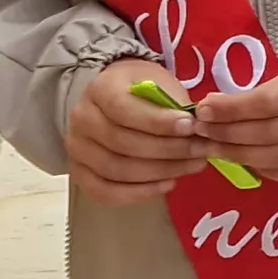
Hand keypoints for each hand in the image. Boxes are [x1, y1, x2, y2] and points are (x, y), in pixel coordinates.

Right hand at [66, 65, 214, 206]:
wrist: (115, 100)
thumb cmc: (143, 92)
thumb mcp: (160, 84)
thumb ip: (174, 105)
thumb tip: (198, 128)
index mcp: (100, 89)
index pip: (124, 109)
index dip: (158, 122)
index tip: (190, 127)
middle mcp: (81, 119)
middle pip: (123, 143)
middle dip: (168, 150)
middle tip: (200, 151)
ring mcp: (77, 149)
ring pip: (116, 170)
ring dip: (160, 172)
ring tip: (191, 166)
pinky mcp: (79, 173)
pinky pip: (106, 192)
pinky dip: (139, 193)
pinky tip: (167, 184)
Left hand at [195, 49, 277, 185]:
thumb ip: (273, 91)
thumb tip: (219, 112)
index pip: (272, 102)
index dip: (233, 111)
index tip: (205, 111)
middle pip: (275, 135)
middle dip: (231, 137)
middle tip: (203, 136)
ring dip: (245, 158)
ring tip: (220, 151)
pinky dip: (273, 173)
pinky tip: (254, 163)